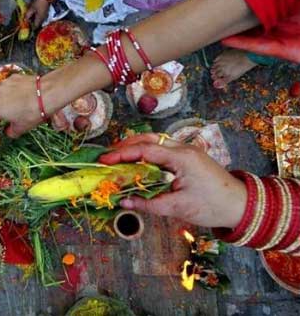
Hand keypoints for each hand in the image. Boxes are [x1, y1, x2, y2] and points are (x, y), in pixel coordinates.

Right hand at [0, 70, 65, 137]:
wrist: (46, 94)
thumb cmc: (32, 111)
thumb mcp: (21, 128)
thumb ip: (10, 131)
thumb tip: (8, 131)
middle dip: (1, 107)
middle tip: (14, 113)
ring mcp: (4, 84)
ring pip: (3, 92)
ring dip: (9, 97)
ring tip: (23, 103)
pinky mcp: (14, 77)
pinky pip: (11, 85)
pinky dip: (16, 89)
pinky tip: (26, 94)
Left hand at [25, 0, 49, 27]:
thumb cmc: (39, 3)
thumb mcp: (32, 8)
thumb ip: (28, 15)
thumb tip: (25, 20)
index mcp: (40, 19)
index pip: (35, 27)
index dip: (30, 27)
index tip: (26, 24)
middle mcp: (43, 19)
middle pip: (37, 23)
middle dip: (31, 22)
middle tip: (26, 19)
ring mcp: (45, 15)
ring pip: (38, 20)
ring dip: (33, 18)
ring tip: (29, 15)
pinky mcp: (45, 12)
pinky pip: (40, 16)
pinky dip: (36, 15)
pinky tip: (33, 12)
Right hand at [99, 133, 246, 228]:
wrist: (241, 206)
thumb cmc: (212, 206)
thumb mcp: (177, 208)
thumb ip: (147, 204)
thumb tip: (123, 201)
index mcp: (182, 158)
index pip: (145, 150)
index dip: (122, 154)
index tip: (104, 160)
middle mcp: (184, 149)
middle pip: (149, 139)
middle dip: (125, 146)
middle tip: (106, 156)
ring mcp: (187, 151)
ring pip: (156, 142)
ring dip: (135, 147)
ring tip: (117, 157)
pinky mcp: (188, 158)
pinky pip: (163, 150)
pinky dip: (146, 153)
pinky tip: (136, 162)